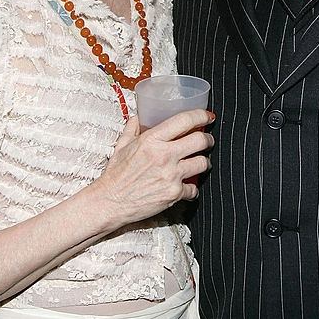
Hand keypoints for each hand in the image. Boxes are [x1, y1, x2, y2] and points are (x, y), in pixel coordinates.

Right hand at [96, 108, 213, 227]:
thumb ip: (131, 130)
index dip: (201, 116)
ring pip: (203, 163)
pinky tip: (187, 187)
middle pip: (200, 140)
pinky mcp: (174, 193)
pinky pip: (194, 188)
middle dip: (208, 139)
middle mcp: (164, 155)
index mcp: (152, 140)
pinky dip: (192, 189)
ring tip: (200, 163)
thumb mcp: (121, 147)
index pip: (184, 120)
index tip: (207, 117)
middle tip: (207, 140)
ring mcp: (171, 175)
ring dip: (204, 162)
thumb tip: (137, 118)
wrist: (110, 202)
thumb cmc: (115, 175)